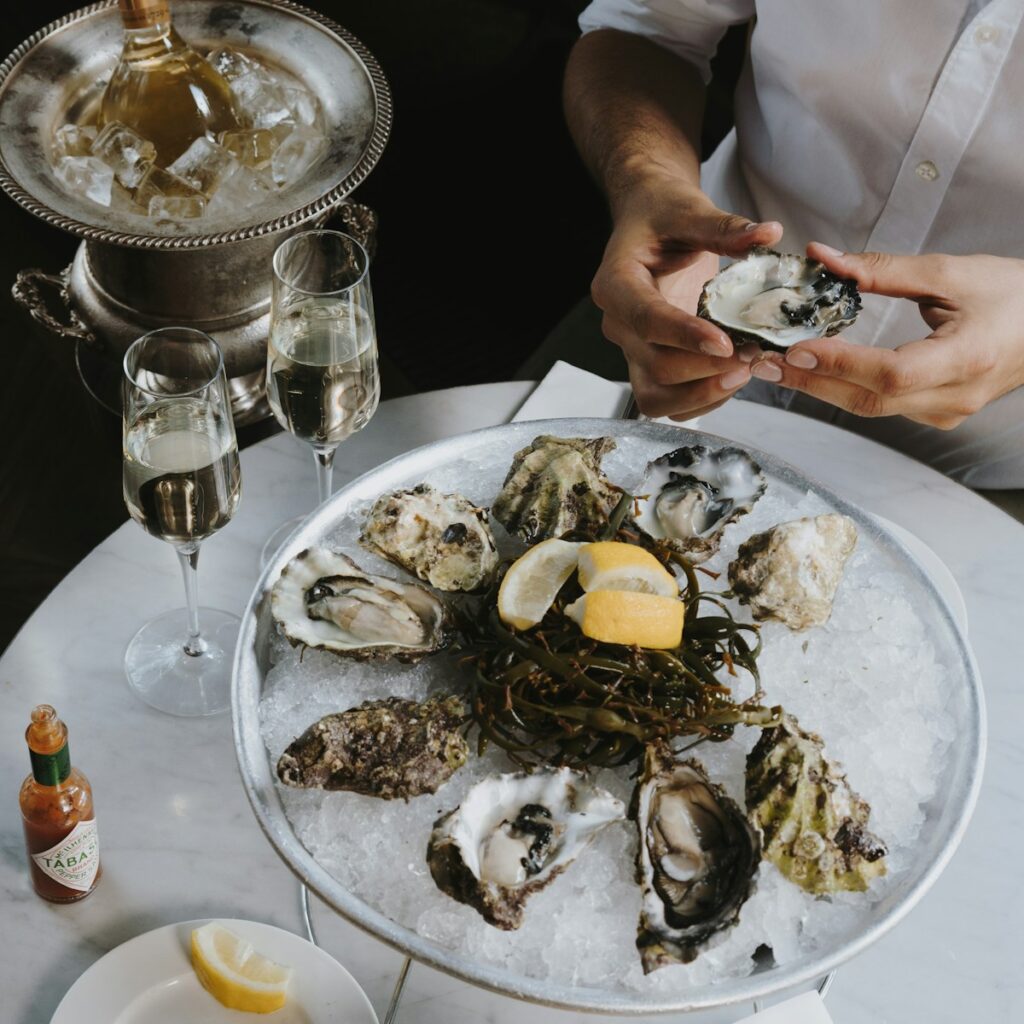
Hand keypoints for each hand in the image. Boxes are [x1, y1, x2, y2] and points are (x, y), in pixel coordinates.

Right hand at [591, 175, 781, 419]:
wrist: (647, 221)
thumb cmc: (661, 214)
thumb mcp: (690, 209)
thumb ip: (725, 228)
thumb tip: (769, 234)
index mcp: (615, 284)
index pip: (646, 320)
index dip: (685, 336)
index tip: (726, 344)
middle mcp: (618, 324)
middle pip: (655, 366)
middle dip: (706, 370)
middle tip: (754, 354)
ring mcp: (632, 349)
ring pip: (656, 398)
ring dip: (702, 394)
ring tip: (745, 372)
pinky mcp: (650, 363)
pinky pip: (670, 401)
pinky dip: (703, 399)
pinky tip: (735, 377)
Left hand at [755, 244, 1023, 429]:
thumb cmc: (1015, 294)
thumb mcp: (952, 271)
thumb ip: (884, 269)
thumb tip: (824, 258)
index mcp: (968, 358)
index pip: (891, 373)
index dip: (841, 364)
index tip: (798, 348)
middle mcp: (955, 396)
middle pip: (869, 399)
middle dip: (811, 380)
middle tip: (764, 361)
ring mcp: (945, 412)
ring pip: (869, 408)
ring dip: (820, 386)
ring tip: (777, 366)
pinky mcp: (936, 414)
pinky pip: (880, 406)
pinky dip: (843, 388)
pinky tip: (813, 372)